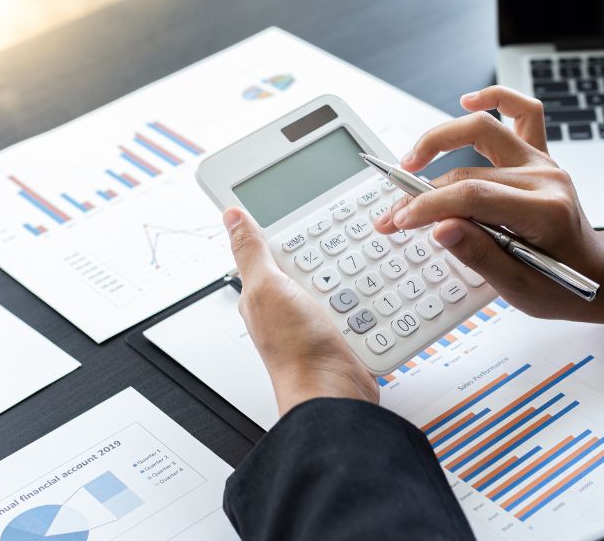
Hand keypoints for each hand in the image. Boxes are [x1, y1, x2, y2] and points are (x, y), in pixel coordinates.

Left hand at [223, 207, 378, 414]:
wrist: (333, 392)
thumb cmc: (295, 350)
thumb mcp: (267, 288)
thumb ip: (251, 251)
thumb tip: (231, 217)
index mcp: (263, 291)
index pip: (274, 248)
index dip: (289, 230)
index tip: (308, 212)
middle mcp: (287, 305)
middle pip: (311, 261)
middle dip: (329, 251)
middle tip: (345, 238)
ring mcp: (316, 319)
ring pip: (338, 280)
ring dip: (352, 274)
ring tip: (363, 264)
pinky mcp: (342, 332)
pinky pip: (358, 303)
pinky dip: (366, 297)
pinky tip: (372, 292)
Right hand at [375, 86, 603, 325]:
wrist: (597, 275)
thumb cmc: (561, 285)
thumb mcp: (519, 287)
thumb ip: (479, 254)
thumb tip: (439, 228)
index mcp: (545, 212)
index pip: (474, 196)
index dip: (430, 206)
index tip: (401, 221)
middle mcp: (546, 178)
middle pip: (469, 170)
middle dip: (423, 192)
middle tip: (394, 215)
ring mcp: (543, 162)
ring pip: (485, 131)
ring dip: (441, 140)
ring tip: (410, 161)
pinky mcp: (539, 156)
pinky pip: (523, 111)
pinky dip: (495, 99)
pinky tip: (468, 102)